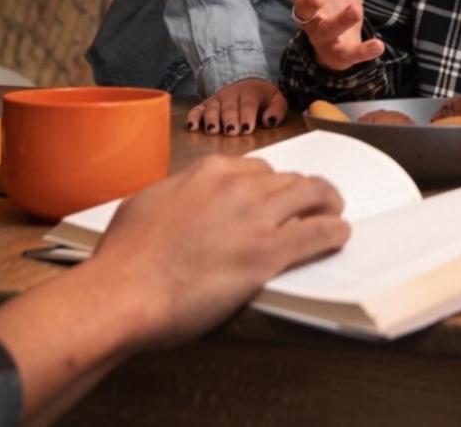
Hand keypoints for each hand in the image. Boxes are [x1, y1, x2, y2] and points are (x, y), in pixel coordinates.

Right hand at [89, 154, 348, 349]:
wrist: (122, 292)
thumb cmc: (124, 258)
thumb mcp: (146, 204)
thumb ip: (176, 195)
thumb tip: (181, 200)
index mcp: (207, 171)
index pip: (255, 168)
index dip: (268, 185)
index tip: (272, 198)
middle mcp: (236, 185)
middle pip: (287, 179)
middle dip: (300, 193)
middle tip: (308, 207)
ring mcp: (255, 216)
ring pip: (312, 194)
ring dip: (327, 203)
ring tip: (333, 214)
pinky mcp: (268, 251)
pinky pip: (319, 231)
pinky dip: (334, 231)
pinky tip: (339, 236)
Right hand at [187, 78, 285, 135]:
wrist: (248, 83)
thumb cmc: (262, 97)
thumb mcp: (276, 99)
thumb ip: (277, 110)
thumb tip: (269, 121)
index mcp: (250, 92)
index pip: (248, 104)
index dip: (247, 116)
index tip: (247, 128)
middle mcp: (231, 94)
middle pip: (229, 107)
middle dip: (230, 120)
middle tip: (231, 132)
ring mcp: (217, 99)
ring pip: (212, 108)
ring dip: (211, 119)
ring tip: (213, 130)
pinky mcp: (205, 104)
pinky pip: (196, 109)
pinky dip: (193, 117)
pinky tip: (192, 127)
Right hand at [260, 0, 384, 72]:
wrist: (344, 40)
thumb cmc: (334, 0)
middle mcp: (314, 17)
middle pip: (304, 11)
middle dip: (307, 3)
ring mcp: (328, 37)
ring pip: (328, 30)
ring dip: (340, 20)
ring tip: (354, 8)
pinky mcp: (345, 53)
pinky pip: (353, 53)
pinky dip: (365, 50)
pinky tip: (378, 45)